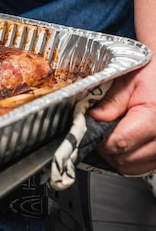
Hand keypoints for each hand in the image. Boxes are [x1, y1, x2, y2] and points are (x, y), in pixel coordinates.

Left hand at [89, 60, 155, 175]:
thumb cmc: (152, 71)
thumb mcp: (128, 78)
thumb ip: (111, 100)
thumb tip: (93, 118)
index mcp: (154, 116)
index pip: (119, 143)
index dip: (98, 139)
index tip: (88, 128)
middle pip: (124, 160)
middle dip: (104, 148)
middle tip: (96, 131)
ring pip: (132, 167)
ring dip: (115, 156)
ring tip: (109, 135)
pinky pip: (142, 166)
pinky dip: (128, 158)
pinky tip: (121, 141)